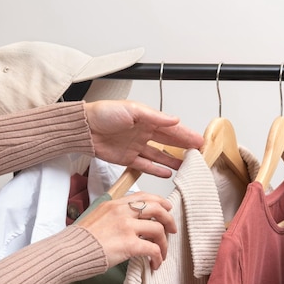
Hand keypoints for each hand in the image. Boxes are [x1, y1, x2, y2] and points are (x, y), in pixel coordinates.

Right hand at [76, 192, 176, 269]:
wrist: (68, 252)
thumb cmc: (79, 240)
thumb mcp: (95, 216)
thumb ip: (113, 215)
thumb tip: (127, 223)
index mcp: (114, 204)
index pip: (144, 196)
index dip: (160, 202)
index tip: (167, 209)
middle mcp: (122, 212)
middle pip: (157, 208)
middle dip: (169, 220)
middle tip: (172, 230)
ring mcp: (126, 227)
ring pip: (158, 229)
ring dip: (164, 243)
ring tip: (161, 253)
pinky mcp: (129, 245)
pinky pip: (153, 249)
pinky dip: (158, 257)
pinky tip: (155, 264)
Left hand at [83, 99, 203, 176]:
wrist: (84, 128)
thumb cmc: (104, 113)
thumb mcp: (133, 110)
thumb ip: (155, 117)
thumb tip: (175, 120)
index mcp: (147, 119)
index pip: (172, 128)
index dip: (186, 135)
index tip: (200, 141)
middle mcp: (143, 133)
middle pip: (168, 142)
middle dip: (183, 148)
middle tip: (198, 155)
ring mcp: (136, 146)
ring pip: (159, 155)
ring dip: (173, 160)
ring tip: (186, 167)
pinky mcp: (127, 158)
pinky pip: (145, 165)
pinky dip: (156, 169)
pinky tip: (167, 173)